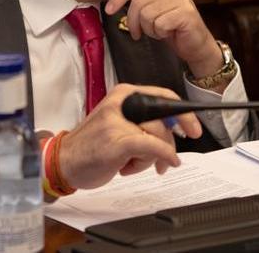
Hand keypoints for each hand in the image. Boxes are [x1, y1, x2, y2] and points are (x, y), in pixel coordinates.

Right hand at [57, 84, 201, 188]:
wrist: (64, 160)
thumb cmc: (93, 146)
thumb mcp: (119, 124)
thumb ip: (145, 122)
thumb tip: (177, 129)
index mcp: (123, 94)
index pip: (164, 97)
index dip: (185, 114)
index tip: (195, 129)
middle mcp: (121, 102)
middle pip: (165, 119)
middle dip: (169, 143)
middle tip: (165, 160)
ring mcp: (118, 120)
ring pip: (159, 135)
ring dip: (154, 156)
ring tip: (134, 163)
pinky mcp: (118, 139)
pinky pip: (154, 147)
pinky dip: (164, 156)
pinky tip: (165, 164)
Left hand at [105, 0, 222, 77]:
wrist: (196, 45)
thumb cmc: (171, 28)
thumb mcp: (152, 9)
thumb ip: (139, 0)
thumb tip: (113, 3)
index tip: (108, 10)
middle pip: (138, 1)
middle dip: (133, 21)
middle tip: (137, 33)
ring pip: (147, 14)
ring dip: (149, 29)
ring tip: (159, 31)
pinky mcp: (186, 12)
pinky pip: (159, 24)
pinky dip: (160, 33)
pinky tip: (169, 33)